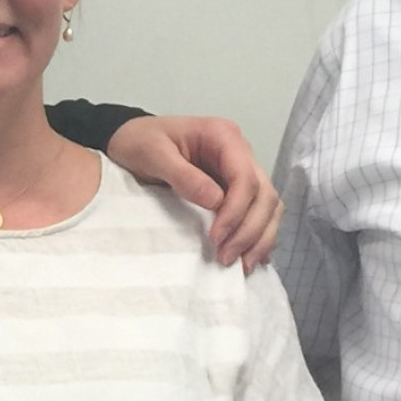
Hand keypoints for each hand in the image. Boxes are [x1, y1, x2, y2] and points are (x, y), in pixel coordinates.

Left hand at [104, 116, 280, 269]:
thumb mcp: (154, 154)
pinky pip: (259, 211)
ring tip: (242, 264)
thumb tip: (216, 201)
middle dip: (250, 230)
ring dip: (259, 236)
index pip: (245, 178)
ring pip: (268, 205)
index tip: (216, 238)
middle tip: (226, 257)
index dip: (236, 212)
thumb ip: (184, 176)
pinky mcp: (236, 186)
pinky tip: (250, 256)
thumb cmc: (140, 141)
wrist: (132, 138)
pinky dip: (258, 234)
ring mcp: (241, 168)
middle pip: (264, 193)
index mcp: (224, 136)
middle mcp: (240, 151)